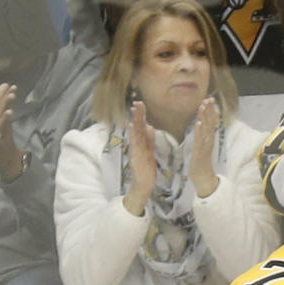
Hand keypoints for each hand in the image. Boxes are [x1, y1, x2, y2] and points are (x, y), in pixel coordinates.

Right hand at [0, 83, 24, 180]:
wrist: (1, 163)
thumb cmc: (3, 141)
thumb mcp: (5, 123)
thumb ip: (4, 107)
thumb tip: (7, 89)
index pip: (1, 106)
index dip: (6, 96)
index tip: (13, 85)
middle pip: (0, 114)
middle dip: (5, 103)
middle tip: (12, 93)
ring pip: (0, 128)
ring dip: (4, 119)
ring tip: (9, 112)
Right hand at [124, 101, 155, 216]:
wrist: (144, 183)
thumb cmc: (146, 167)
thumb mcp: (149, 151)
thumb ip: (149, 139)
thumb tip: (150, 127)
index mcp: (141, 142)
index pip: (140, 126)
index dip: (140, 115)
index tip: (140, 103)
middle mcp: (137, 144)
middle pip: (137, 126)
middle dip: (138, 114)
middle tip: (137, 102)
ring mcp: (136, 150)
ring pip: (135, 132)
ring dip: (135, 121)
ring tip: (135, 110)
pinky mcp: (136, 156)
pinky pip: (135, 144)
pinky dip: (134, 135)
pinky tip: (133, 127)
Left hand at [189, 97, 219, 196]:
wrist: (203, 180)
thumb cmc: (201, 164)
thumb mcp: (201, 148)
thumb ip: (201, 137)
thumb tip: (201, 126)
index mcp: (208, 139)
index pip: (210, 122)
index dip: (210, 111)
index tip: (209, 99)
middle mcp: (208, 141)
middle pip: (210, 123)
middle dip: (210, 110)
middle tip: (209, 98)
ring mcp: (205, 147)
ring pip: (207, 129)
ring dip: (206, 117)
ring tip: (204, 106)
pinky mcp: (201, 153)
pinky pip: (201, 140)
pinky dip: (200, 131)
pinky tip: (199, 122)